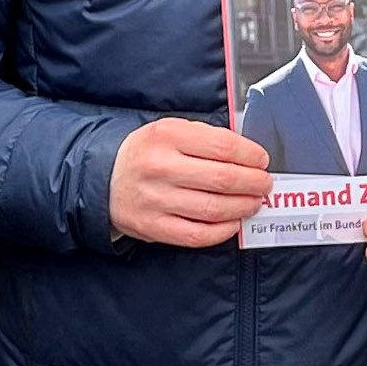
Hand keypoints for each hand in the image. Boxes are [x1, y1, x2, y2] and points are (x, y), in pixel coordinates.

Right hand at [110, 118, 270, 246]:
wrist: (102, 179)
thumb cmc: (146, 154)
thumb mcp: (170, 130)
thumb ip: (206, 139)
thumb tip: (248, 156)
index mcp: (167, 136)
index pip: (223, 146)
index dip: (251, 156)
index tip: (261, 161)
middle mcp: (159, 167)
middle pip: (223, 178)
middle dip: (253, 183)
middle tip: (264, 184)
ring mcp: (155, 199)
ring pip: (214, 209)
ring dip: (243, 207)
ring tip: (253, 203)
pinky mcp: (153, 226)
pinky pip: (197, 234)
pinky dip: (222, 231)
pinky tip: (233, 222)